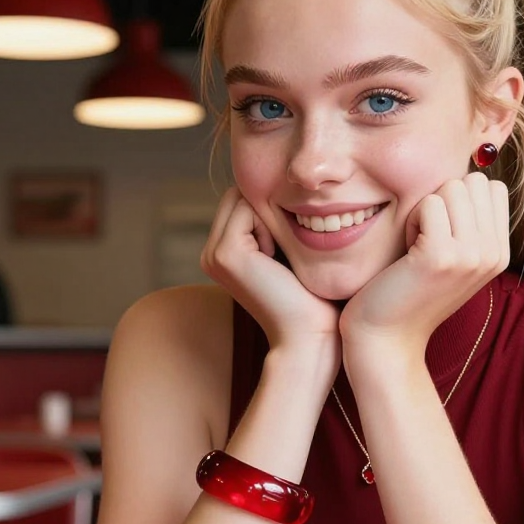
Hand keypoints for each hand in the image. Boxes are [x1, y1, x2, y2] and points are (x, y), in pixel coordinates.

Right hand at [201, 188, 341, 357]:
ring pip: (244, 197)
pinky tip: (277, 256)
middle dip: (268, 208)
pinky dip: (270, 224)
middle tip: (288, 247)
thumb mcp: (292, 253)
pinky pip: (248, 207)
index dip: (272, 208)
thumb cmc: (313, 298)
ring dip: (271, 216)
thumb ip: (279, 225)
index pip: (243, 199)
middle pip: (240, 194)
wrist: (309, 335)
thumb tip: (290, 188)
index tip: (293, 243)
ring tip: (282, 254)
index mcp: (223, 252)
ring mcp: (213, 253)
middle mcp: (211, 252)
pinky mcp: (225, 253)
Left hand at [340, 172, 509, 360]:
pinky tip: (407, 252)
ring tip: (417, 246)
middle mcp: (494, 254)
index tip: (441, 235)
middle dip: (443, 201)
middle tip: (426, 240)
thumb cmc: (410, 290)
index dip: (458, 200)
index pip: (491, 187)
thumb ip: (471, 222)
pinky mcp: (442, 256)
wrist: (387, 338)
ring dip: (425, 210)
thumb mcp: (454, 256)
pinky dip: (411, 221)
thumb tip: (473, 171)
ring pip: (452, 187)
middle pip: (473, 182)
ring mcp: (472, 255)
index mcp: (501, 252)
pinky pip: (429, 203)